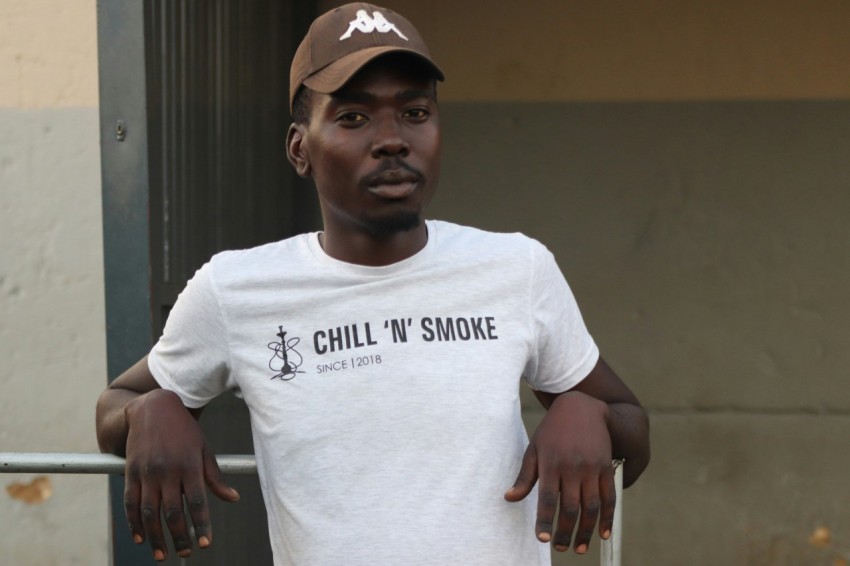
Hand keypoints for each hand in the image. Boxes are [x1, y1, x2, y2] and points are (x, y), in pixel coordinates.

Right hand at [123, 389, 239, 560]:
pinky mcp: (131, 472)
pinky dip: (134, 523)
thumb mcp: (204, 449)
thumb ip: (215, 476)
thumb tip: (233, 498)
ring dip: (156, 537)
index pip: (197, 501)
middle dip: (180, 536)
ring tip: (163, 554)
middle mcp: (168, 470)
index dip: (202, 524)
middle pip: (174, 512)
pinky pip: (130, 503)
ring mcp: (147, 472)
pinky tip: (140, 537)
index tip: (206, 543)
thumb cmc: (184, 431)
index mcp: (190, 465)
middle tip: (187, 553)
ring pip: (151, 512)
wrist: (153, 408)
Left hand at [504, 391, 615, 553]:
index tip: (543, 539)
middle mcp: (572, 467)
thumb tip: (509, 498)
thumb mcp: (534, 448)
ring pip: (590, 507)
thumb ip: (525, 476)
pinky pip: (609, 497)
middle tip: (561, 548)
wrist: (582, 408)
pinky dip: (608, 518)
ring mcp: (592, 468)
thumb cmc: (552, 431)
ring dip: (586, 531)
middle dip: (565, 532)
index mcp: (551, 463)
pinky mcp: (606, 468)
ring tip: (579, 548)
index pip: (547, 498)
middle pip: (570, 507)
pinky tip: (603, 534)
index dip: (545, 520)